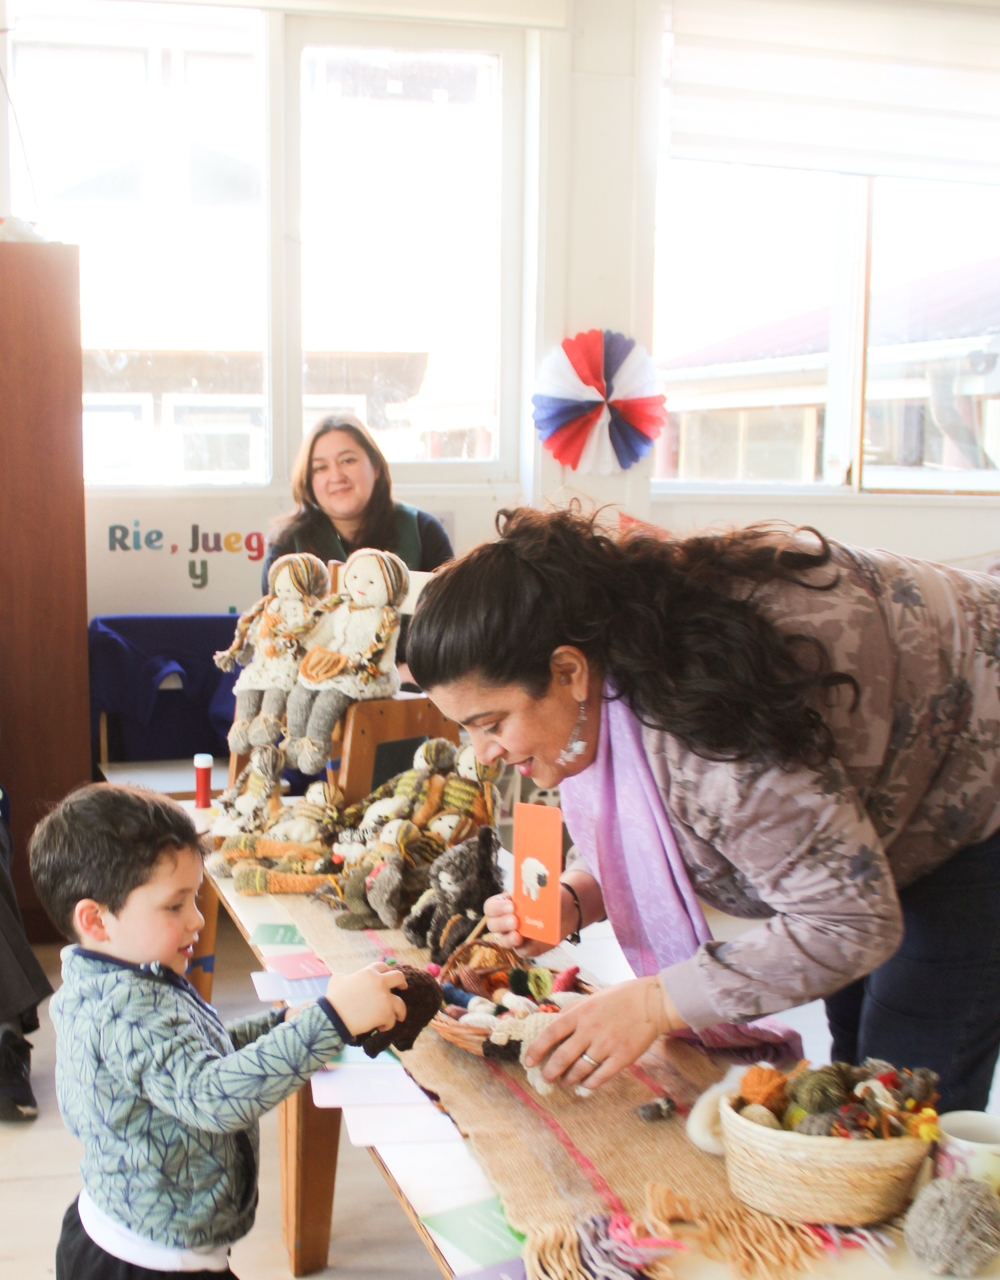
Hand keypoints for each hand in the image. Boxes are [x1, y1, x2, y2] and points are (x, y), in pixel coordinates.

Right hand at [325, 962, 406, 1035]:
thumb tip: (347, 977)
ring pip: (401, 1004)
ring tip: (399, 1016)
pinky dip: (388, 1024)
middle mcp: (380, 982)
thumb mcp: (337, 980)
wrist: (334, 1017)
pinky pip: (392, 1020)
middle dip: (402, 983)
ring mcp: (385, 998)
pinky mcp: (386, 1013)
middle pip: (399, 977)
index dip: (386, 972)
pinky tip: (381, 1027)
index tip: (387, 978)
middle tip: (403, 987)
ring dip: (400, 1010)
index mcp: (369, 973)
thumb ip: (346, 976)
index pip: (382, 967)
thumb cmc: (333, 999)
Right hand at [483, 892, 552, 958]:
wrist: (562, 911)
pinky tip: (533, 943)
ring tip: (519, 936)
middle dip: (502, 923)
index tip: (511, 906)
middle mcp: (505, 920)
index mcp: (504, 903)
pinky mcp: (526, 948)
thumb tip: (536, 896)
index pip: (490, 907)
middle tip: (515, 921)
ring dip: (509, 939)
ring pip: (504, 941)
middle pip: (492, 925)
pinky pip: (522, 951)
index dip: (497, 908)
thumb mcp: (541, 891)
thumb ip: (535, 893)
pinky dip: (526, 948)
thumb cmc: (548, 897)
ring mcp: (514, 935)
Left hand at [522, 976, 684, 1091]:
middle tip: (546, 1078)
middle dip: (550, 1071)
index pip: (551, 1033)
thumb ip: (572, 1013)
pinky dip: (589, 1084)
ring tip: (566, 1081)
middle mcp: (590, 1030)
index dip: (537, 1049)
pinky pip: (600, 1077)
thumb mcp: (591, 999)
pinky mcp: (622, 1058)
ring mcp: (606, 1045)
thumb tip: (552, 1026)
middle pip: (562, 1057)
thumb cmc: (619, 998)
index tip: (528, 1062)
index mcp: (580, 1013)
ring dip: (569, 1079)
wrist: (651, 1002)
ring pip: (580, 1070)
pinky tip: (584, 1085)